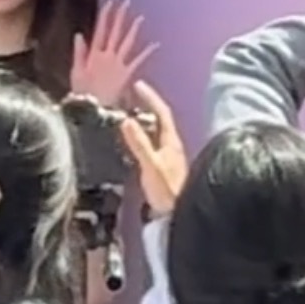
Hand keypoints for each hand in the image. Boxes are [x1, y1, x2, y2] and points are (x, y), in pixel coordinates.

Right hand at [71, 0, 157, 104]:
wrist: (94, 110)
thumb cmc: (83, 93)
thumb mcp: (76, 72)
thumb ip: (79, 53)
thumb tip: (79, 34)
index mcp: (94, 54)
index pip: (100, 30)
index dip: (105, 16)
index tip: (109, 3)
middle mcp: (107, 56)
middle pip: (114, 32)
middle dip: (120, 17)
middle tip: (125, 3)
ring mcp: (118, 64)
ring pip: (127, 42)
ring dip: (133, 29)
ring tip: (140, 18)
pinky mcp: (126, 74)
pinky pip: (138, 60)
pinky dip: (146, 52)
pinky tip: (155, 45)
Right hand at [119, 80, 187, 217]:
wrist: (177, 217)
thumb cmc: (166, 191)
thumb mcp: (150, 166)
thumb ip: (139, 144)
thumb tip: (127, 120)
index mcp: (171, 142)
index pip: (162, 112)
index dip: (150, 97)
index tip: (137, 86)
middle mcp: (172, 146)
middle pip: (160, 120)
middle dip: (146, 106)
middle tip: (130, 98)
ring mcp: (170, 157)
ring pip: (156, 133)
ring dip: (144, 122)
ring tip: (128, 116)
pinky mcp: (164, 168)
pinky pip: (152, 144)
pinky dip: (142, 138)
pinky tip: (134, 144)